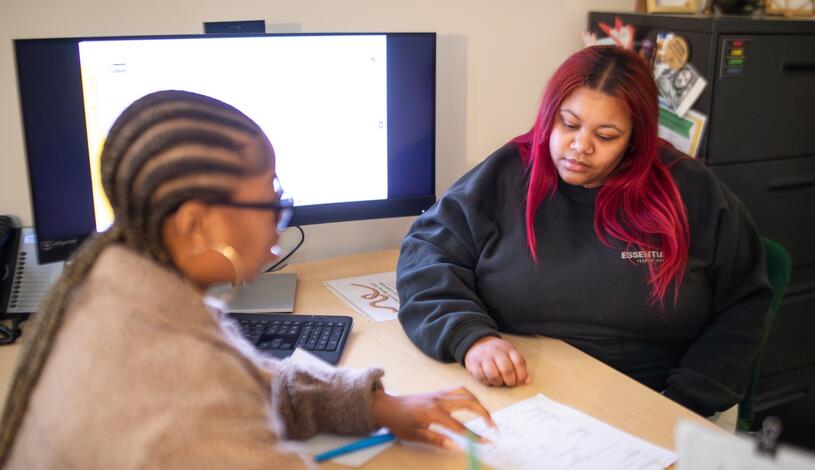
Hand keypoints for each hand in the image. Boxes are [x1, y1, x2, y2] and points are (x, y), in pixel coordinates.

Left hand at [371, 386, 494, 448]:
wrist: (387, 406)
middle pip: (468, 402)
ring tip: (486, 416)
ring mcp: (439, 394)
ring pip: (465, 392)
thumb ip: (437, 440)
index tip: (486, 442)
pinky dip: (470, 397)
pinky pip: (458, 390)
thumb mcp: (415, 435)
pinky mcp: (438, 392)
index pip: (459, 426)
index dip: (474, 436)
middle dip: (484, 413)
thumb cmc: (399, 422)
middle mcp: (439, 400)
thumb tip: (456, 446)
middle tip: (493, 427)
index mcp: (433, 412)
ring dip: (478, 402)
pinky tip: (473, 405)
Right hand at [464, 336, 531, 386]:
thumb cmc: (498, 353)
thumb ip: (520, 368)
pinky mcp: (473, 363)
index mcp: (508, 349)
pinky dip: (487, 382)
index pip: (519, 362)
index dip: (521, 375)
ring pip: (494, 376)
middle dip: (510, 381)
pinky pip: (481, 377)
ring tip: (499, 381)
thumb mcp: (511, 355)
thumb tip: (528, 381)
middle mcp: (496, 351)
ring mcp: (484, 357)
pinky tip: (489, 380)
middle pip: (507, 370)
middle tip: (509, 383)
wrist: (477, 343)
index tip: (520, 381)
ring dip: (498, 383)